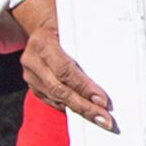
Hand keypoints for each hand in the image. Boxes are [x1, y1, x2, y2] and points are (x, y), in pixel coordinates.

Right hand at [11, 0, 113, 130]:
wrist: (43, 25)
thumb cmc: (67, 25)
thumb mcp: (75, 27)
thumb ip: (88, 44)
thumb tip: (116, 66)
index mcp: (43, 43)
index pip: (66, 70)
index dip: (84, 87)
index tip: (103, 101)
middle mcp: (32, 61)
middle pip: (60, 89)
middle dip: (85, 106)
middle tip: (105, 120)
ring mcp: (29, 74)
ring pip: (56, 97)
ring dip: (80, 110)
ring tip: (100, 120)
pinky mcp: (32, 84)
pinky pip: (51, 100)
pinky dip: (68, 107)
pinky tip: (85, 115)